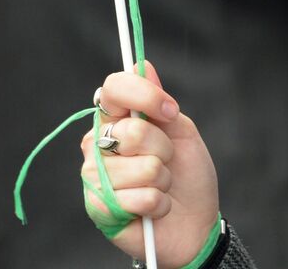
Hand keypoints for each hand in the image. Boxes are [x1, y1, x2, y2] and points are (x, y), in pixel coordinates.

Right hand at [81, 62, 220, 263]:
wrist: (193, 222)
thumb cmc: (186, 174)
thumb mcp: (181, 131)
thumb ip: (160, 103)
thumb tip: (143, 65)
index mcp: (115, 119)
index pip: (112, 88)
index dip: (143, 94)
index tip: (170, 110)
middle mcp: (97, 143)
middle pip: (131, 130)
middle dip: (163, 148)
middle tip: (166, 161)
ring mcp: (94, 176)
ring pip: (143, 166)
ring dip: (163, 180)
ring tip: (159, 186)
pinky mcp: (99, 207)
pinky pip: (143, 196)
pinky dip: (159, 203)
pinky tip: (154, 208)